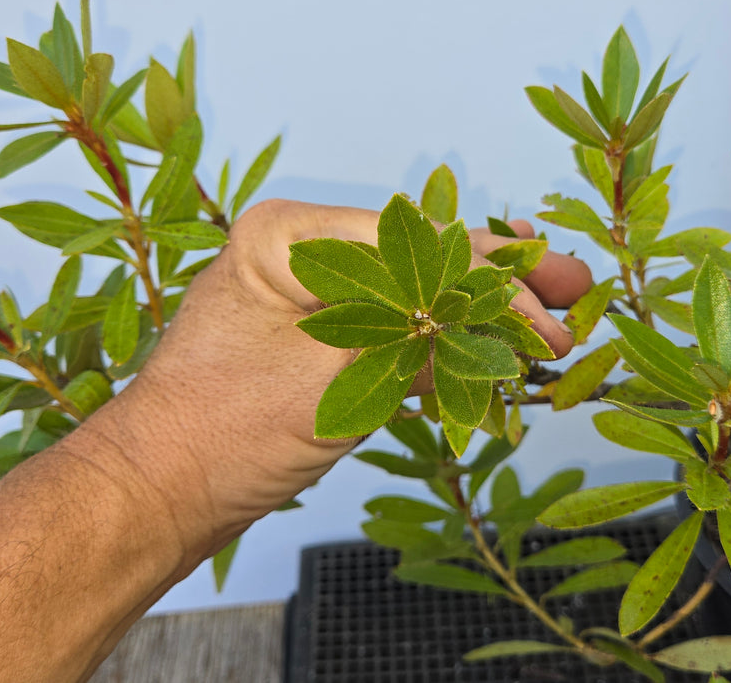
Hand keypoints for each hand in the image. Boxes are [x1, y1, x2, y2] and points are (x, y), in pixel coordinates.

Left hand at [79, 199, 592, 569]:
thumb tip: (502, 329)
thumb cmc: (219, 431)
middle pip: (420, 260)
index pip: (415, 243)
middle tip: (573, 284)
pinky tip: (491, 340)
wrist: (156, 495)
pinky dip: (443, 340)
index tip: (549, 310)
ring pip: (412, 295)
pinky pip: (392, 330)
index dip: (491, 278)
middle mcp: (298, 255)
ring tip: (550, 312)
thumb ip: (418, 345)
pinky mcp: (314, 342)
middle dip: (498, 281)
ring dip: (477, 311)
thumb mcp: (332, 380)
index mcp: (289, 236)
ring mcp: (306, 299)